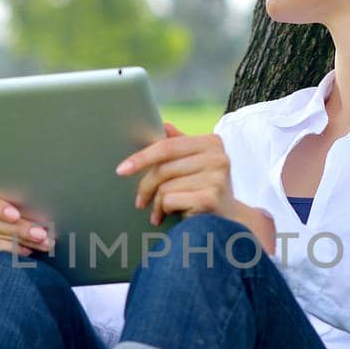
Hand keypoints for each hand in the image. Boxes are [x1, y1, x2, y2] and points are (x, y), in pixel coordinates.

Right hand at [0, 182, 53, 266]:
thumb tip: (2, 187)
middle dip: (20, 228)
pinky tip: (27, 252)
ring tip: (44, 243)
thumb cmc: (6, 223)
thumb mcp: (6, 209)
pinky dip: (11, 252)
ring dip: (22, 241)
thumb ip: (6, 198)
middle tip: (42, 233)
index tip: (16, 215)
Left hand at [115, 121, 235, 226]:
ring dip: (157, 203)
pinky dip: (165, 210)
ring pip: (165, 186)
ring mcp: (217, 178)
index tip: (121, 170)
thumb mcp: (195, 166)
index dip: (141, 157)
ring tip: (160, 212)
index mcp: (212, 142)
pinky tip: (171, 216)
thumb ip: (180, 145)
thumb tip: (164, 124)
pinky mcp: (211, 198)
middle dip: (146, 186)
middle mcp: (218, 157)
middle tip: (140, 202)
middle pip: (163, 167)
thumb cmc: (205, 192)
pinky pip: (171, 200)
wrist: (228, 224)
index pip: (167, 146)